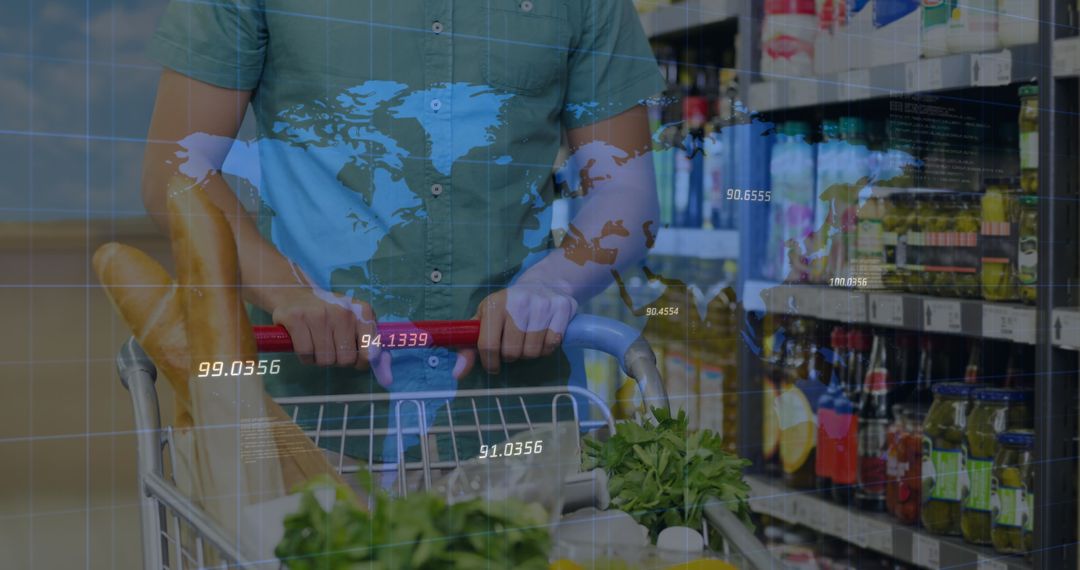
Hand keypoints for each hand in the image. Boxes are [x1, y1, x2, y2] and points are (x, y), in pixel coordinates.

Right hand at [269, 287, 379, 369]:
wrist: (294, 292)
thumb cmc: (330, 312)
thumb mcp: (354, 320)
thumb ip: (372, 344)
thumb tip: (387, 378)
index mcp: (362, 312)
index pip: (369, 352)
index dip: (361, 362)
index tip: (355, 359)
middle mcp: (343, 312)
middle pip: (346, 359)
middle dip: (338, 360)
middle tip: (331, 348)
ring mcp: (318, 315)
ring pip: (325, 359)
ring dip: (320, 359)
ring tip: (317, 344)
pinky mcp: (296, 319)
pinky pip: (306, 354)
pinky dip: (306, 357)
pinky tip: (305, 343)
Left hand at [458, 283, 577, 375]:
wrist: (543, 282)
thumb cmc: (508, 307)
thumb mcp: (485, 319)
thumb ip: (468, 347)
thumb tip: (459, 374)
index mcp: (495, 305)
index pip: (489, 346)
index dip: (490, 362)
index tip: (493, 365)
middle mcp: (518, 302)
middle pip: (512, 352)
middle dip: (511, 356)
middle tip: (513, 345)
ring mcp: (542, 304)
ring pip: (532, 351)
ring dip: (529, 353)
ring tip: (527, 340)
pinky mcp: (562, 308)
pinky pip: (552, 344)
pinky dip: (547, 348)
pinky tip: (543, 337)